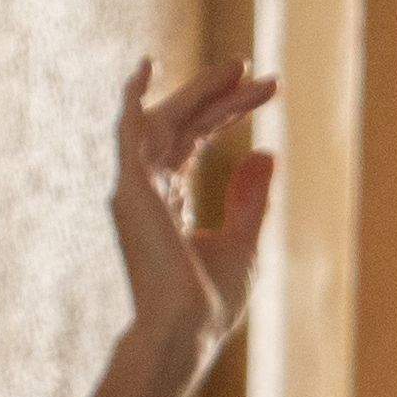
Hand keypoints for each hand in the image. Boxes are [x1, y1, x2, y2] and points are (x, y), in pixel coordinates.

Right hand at [109, 54, 280, 363]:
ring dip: (199, 92)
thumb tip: (266, 153)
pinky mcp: (131, 190)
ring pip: (166, 121)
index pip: (199, 138)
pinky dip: (133, 100)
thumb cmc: (211, 300)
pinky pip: (128, 134)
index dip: (229, 111)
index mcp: (170, 198)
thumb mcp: (244, 240)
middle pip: (184, 124)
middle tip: (251, 68)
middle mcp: (148, 187)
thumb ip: (250, 198)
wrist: (188, 329)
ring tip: (236, 67)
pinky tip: (145, 68)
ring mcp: (136, 187)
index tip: (267, 90)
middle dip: (218, 95)